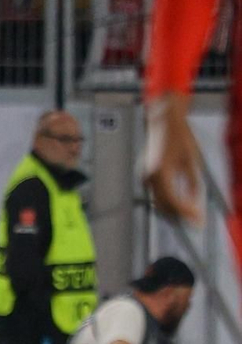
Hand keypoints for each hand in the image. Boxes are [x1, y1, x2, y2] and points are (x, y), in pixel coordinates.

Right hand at [145, 93, 202, 221]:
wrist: (164, 123)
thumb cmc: (180, 138)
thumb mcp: (192, 161)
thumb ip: (193, 184)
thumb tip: (194, 202)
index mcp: (162, 173)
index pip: (173, 201)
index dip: (186, 213)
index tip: (197, 220)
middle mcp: (150, 177)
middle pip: (163, 205)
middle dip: (179, 216)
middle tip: (195, 220)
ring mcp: (145, 177)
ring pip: (158, 201)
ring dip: (172, 210)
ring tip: (188, 213)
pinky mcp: (146, 175)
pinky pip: (155, 193)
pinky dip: (167, 201)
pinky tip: (179, 202)